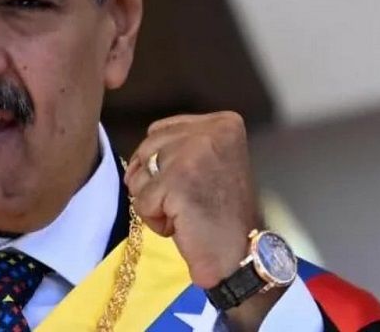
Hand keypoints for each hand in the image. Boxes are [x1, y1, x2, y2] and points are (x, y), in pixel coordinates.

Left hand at [124, 112, 281, 330]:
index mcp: (224, 123)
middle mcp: (212, 131)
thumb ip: (179, 146)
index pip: (160, 129)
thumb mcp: (209, 162)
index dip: (162, 163)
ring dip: (154, 201)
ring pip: (140, 174)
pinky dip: (155, 219)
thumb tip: (138, 158)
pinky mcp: (178, 181)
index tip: (190, 183)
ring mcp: (194, 153)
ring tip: (186, 212)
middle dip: (156, 181)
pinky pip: (142, 200)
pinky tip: (182, 224)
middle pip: (146, 148)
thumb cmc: (222, 214)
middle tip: (189, 201)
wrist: (241, 256)